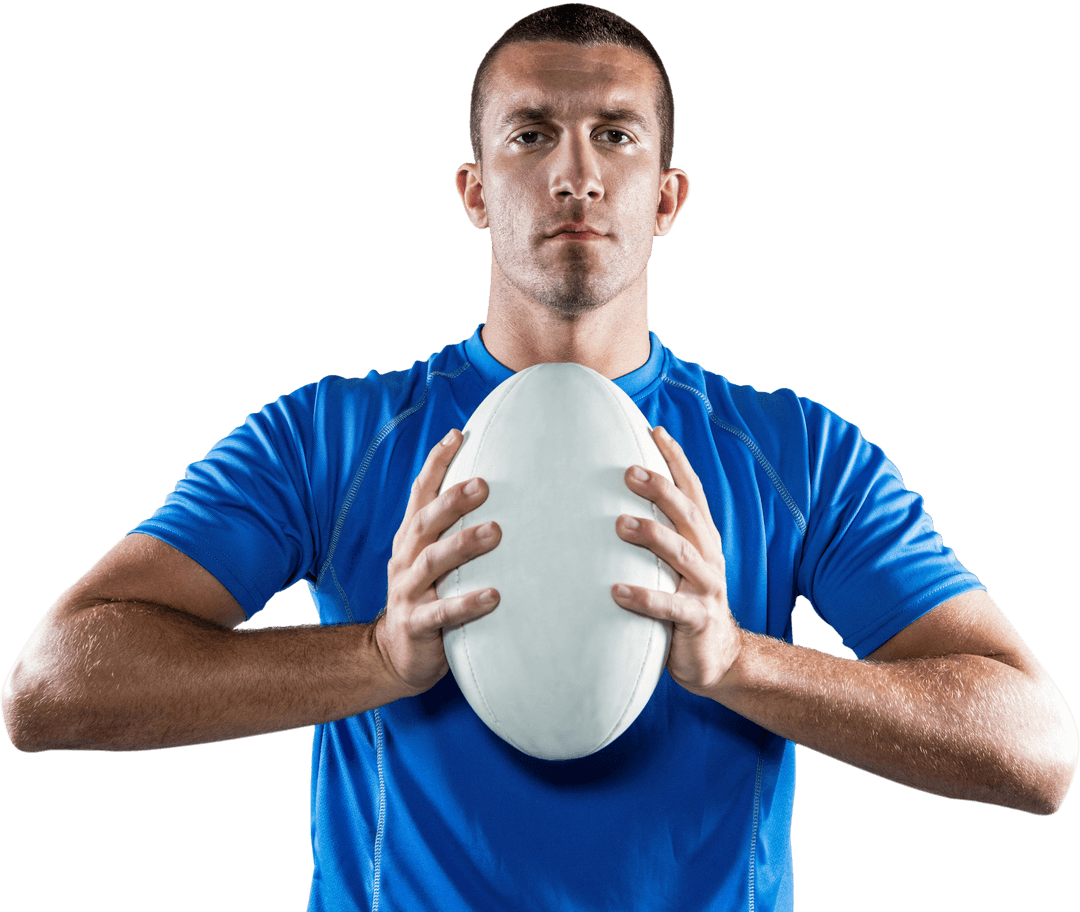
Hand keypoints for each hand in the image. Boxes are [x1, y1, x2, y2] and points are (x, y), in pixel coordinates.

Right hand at [374, 428, 501, 697]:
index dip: (436, 463)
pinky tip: (494, 595)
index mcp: (412, 539)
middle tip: (483, 485)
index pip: (420, 494)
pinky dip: (467, 603)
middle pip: (425, 522)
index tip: (458, 435)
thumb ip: (454, 528)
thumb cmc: (430, 595)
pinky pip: (441, 613)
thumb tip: (497, 485)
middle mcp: (406, 559)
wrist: (398, 653)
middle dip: (452, 501)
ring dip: (463, 545)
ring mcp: (408, 592)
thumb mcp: (435, 557)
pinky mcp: (416, 625)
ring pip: (432, 563)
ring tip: (495, 532)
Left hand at [611, 425, 741, 695]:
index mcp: (702, 537)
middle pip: (687, 513)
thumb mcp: (673, 563)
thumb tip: (609, 499)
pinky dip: (643, 597)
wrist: (716, 657)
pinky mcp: (697, 619)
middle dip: (660, 488)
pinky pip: (670, 607)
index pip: (691, 490)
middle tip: (629, 471)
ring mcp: (705, 587)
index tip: (654, 430)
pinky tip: (616, 591)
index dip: (675, 459)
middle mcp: (708, 554)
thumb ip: (655, 533)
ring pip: (682, 553)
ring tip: (620, 524)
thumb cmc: (682, 601)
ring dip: (651, 535)